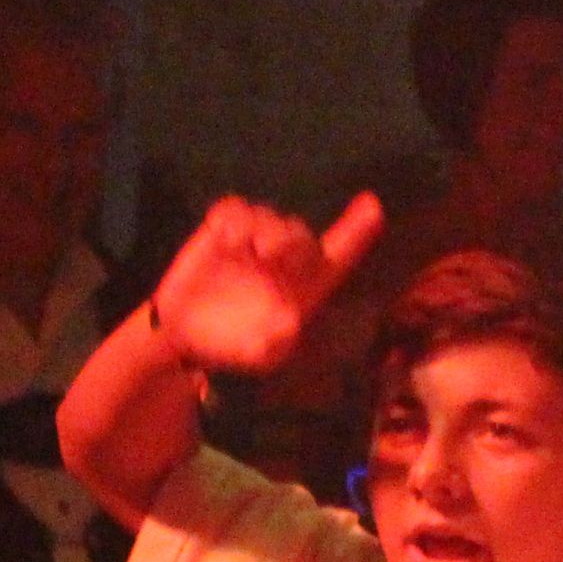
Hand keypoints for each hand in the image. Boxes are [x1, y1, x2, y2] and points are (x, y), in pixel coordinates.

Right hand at [148, 192, 386, 374]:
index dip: (358, 230)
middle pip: (298, 233)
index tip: (374, 207)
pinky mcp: (221, 234)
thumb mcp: (259, 354)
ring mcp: (252, 243)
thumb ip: (276, 343)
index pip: (339, 255)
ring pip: (267, 216)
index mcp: (306, 286)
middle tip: (269, 253)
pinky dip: (230, 217)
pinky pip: (232, 209)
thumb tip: (290, 322)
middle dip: (290, 239)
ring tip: (242, 246)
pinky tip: (222, 236)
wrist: (188, 337)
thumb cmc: (235, 346)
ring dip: (259, 226)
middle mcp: (285, 261)